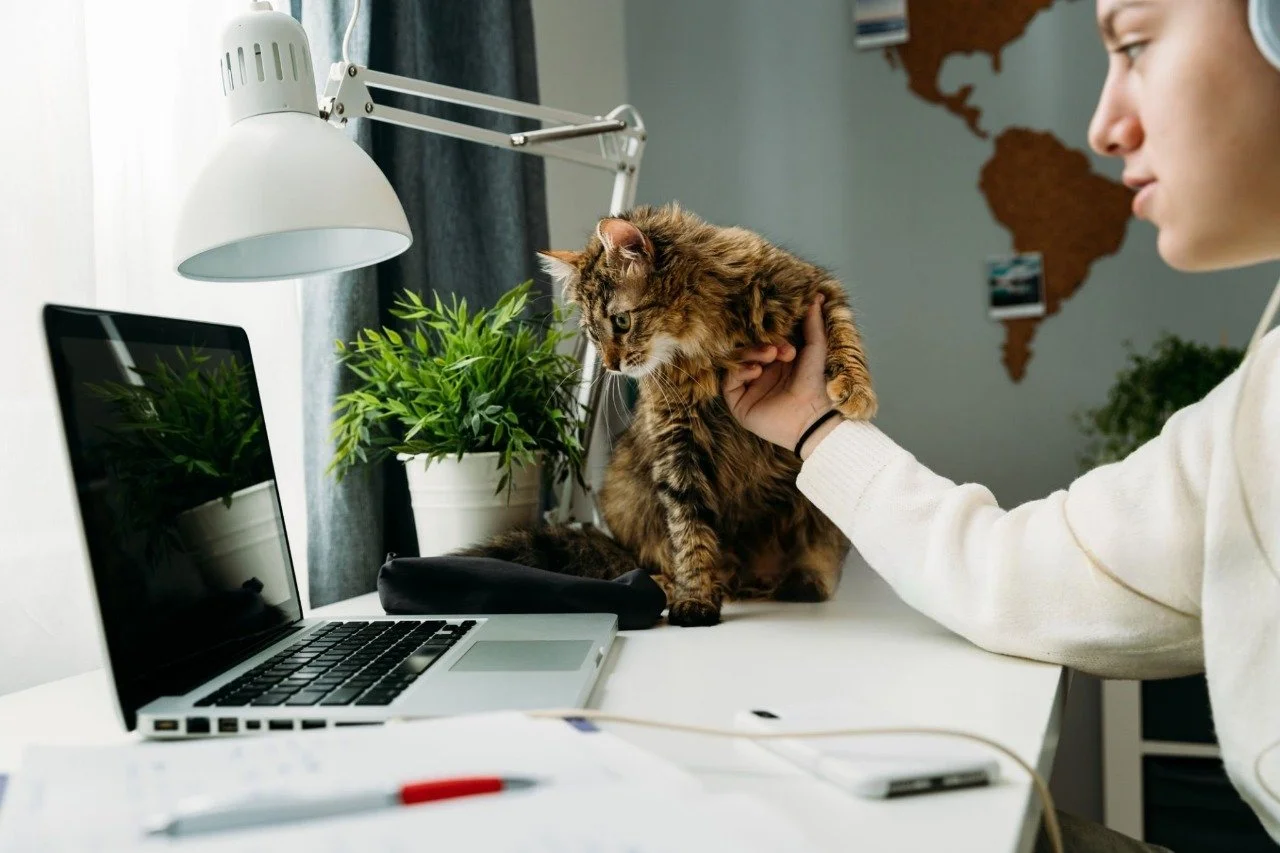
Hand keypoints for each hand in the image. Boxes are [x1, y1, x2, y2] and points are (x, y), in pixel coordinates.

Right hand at [723, 296, 837, 455]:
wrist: (812, 418)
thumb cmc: (816, 384)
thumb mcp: (816, 350)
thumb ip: (813, 324)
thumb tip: (816, 297)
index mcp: (779, 361)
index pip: (763, 339)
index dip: (771, 336)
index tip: (787, 344)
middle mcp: (762, 373)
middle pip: (747, 348)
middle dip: (759, 345)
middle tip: (775, 350)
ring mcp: (749, 387)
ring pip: (736, 361)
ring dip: (750, 355)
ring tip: (767, 358)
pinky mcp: (739, 402)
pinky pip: (729, 381)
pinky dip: (739, 371)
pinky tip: (755, 372)